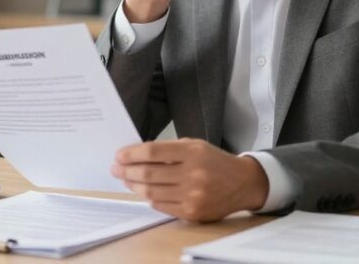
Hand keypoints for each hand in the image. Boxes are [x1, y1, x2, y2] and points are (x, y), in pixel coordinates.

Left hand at [111, 138, 267, 221]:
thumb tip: (136, 155)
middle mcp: (193, 174)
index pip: (153, 152)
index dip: (132, 154)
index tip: (119, 155)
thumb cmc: (214, 161)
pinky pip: (161, 206)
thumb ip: (168, 150)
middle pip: (149, 173)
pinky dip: (149, 198)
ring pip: (152, 192)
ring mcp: (193, 196)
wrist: (243, 183)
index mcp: (193, 152)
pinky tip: (144, 191)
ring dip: (134, 185)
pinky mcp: (193, 212)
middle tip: (116, 168)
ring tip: (126, 179)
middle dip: (127, 171)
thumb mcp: (195, 146)